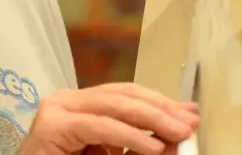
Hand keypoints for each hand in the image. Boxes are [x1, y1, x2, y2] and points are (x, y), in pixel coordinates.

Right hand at [17, 82, 199, 154]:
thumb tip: (175, 137)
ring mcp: (56, 110)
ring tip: (178, 133)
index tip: (190, 114)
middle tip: (190, 122)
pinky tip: (153, 145)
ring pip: (113, 104)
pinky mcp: (52, 126)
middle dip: (161, 108)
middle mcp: (66, 102)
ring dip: (152, 118)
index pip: (126, 95)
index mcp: (80, 109)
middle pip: (122, 94)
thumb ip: (139, 148)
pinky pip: (99, 126)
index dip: (160, 102)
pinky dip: (130, 136)